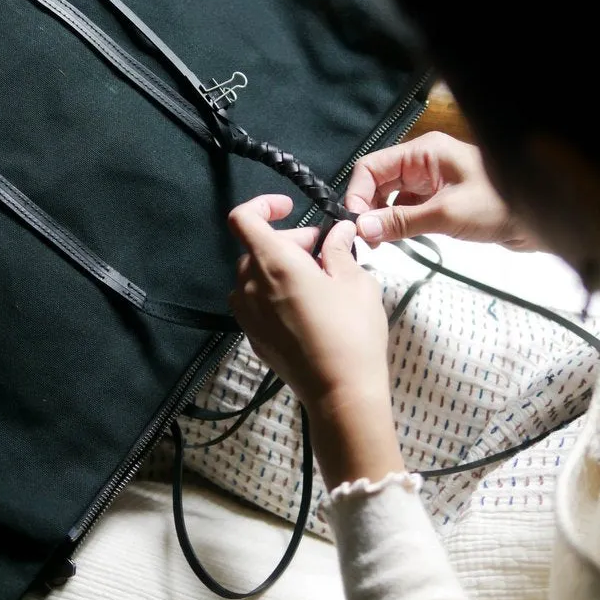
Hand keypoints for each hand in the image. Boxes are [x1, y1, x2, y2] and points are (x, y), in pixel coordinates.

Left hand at [228, 195, 403, 488]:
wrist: (340, 393)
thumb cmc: (352, 333)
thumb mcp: (356, 283)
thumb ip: (339, 251)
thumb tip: (337, 231)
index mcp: (274, 264)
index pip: (243, 219)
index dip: (262, 206)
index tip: (289, 208)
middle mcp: (251, 286)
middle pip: (255, 247)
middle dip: (288, 241)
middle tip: (325, 252)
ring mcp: (247, 315)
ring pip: (254, 276)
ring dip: (279, 268)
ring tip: (316, 281)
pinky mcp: (253, 337)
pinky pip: (256, 302)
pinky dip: (274, 293)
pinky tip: (305, 308)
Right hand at [345, 131, 542, 249]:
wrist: (539, 219)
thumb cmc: (498, 206)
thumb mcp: (445, 214)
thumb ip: (400, 221)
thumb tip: (361, 228)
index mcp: (423, 152)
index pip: (372, 167)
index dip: (357, 194)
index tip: (355, 223)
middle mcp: (422, 163)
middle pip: (377, 182)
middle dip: (366, 208)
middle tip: (365, 239)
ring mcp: (429, 183)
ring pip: (389, 198)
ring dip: (379, 218)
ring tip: (378, 242)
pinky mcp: (438, 201)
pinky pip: (405, 210)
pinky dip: (395, 224)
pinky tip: (393, 240)